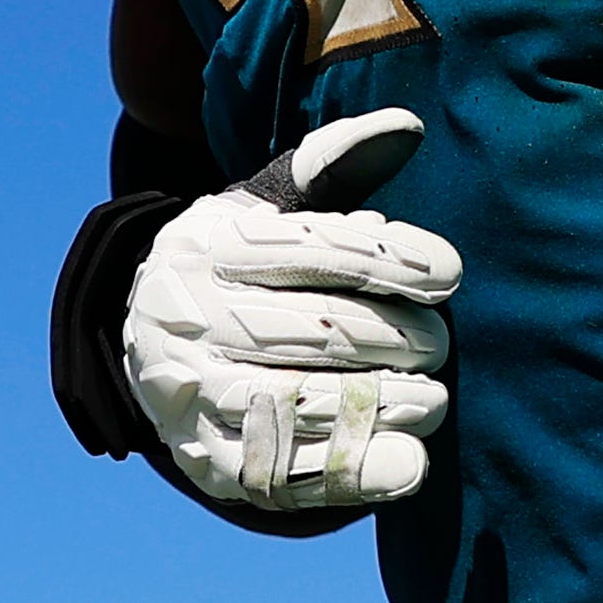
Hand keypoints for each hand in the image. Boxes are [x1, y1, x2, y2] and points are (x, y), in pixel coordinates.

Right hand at [124, 111, 457, 515]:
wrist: (152, 346)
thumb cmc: (241, 269)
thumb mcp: (269, 206)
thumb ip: (334, 165)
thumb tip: (407, 127)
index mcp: (211, 245)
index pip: (314, 249)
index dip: (391, 259)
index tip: (450, 273)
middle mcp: (189, 317)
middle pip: (318, 330)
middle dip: (397, 338)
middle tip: (439, 343)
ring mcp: (191, 393)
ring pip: (302, 403)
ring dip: (385, 404)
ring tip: (433, 399)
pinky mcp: (206, 460)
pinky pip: (287, 476)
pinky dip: (355, 472)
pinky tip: (406, 461)